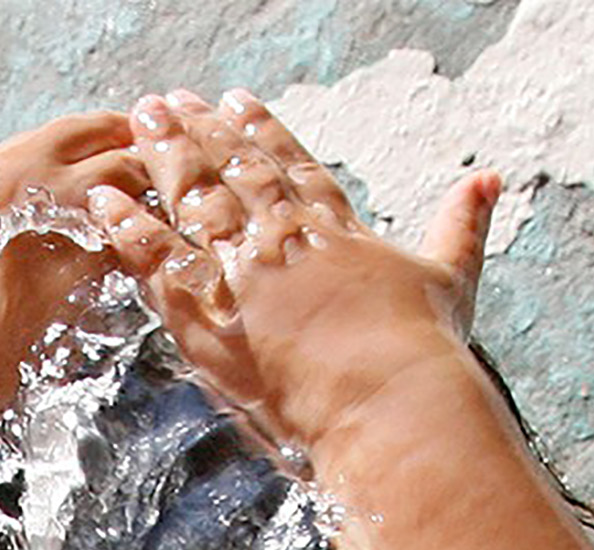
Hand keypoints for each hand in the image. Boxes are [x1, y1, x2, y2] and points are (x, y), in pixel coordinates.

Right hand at [0, 113, 148, 375]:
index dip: (113, 131)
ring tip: (165, 204)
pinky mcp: (85, 245)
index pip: (75, 128)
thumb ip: (24, 194)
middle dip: (142, 147)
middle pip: (107, 136)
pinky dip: (151, 225)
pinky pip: (134, 221)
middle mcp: (24, 172)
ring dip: (152, 184)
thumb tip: (78, 183)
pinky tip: (158, 240)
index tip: (136, 141)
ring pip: (127, 171)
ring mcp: (56, 206)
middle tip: (170, 165)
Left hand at [87, 89, 497, 447]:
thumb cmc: (424, 355)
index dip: (262, 133)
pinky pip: (158, 262)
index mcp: (340, 234)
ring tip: (138, 121)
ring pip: (195, 201)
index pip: (294, 170)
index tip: (237, 102)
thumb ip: (463, 226)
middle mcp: (287, 243)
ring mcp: (246, 275)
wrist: (391, 404)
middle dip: (198, 134)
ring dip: (162, 157)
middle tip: (169, 101)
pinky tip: (103, 201)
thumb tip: (490, 179)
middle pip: (234, 173)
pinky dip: (128, 229)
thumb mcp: (452, 281)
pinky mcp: (210, 314)